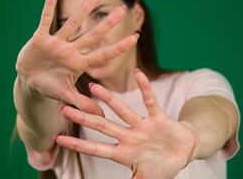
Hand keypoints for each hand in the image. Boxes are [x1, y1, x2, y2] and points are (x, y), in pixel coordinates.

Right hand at [15, 0, 138, 114]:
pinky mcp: (41, 38)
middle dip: (107, 24)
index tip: (135, 38)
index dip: (118, 47)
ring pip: (72, 23)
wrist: (29, 81)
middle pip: (92, 35)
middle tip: (122, 10)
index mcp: (79, 63)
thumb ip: (83, 104)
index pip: (102, 54)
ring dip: (83, 10)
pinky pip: (46, 19)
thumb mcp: (66, 96)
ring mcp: (56, 43)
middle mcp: (71, 50)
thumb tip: (103, 116)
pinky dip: (49, 5)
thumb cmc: (50, 87)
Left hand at [56, 70, 198, 178]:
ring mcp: (143, 126)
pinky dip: (145, 88)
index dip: (78, 145)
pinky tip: (138, 74)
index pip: (96, 148)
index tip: (58, 138)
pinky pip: (150, 101)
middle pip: (102, 125)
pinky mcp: (158, 118)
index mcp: (123, 152)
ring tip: (92, 86)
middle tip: (63, 107)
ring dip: (108, 99)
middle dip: (83, 117)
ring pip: (122, 110)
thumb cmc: (162, 167)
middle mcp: (129, 136)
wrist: (184, 152)